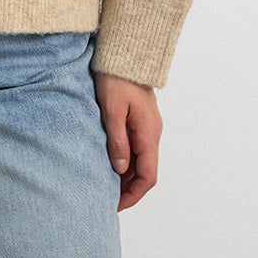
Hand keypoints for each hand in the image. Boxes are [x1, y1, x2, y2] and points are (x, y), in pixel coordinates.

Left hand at [92, 72, 162, 211]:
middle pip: (145, 171)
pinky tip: (110, 162)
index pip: (148, 176)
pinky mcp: (141, 119)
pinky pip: (137, 147)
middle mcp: (153, 132)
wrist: (125, 52)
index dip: (134, 194)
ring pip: (141, 160)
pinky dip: (126, 160)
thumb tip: (120, 169)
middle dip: (128, 188)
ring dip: (126, 175)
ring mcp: (148, 126)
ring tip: (105, 184)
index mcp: (149, 132)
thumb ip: (118, 141)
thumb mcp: (112, 109)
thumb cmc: (116, 77)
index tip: (116, 205)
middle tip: (107, 199)